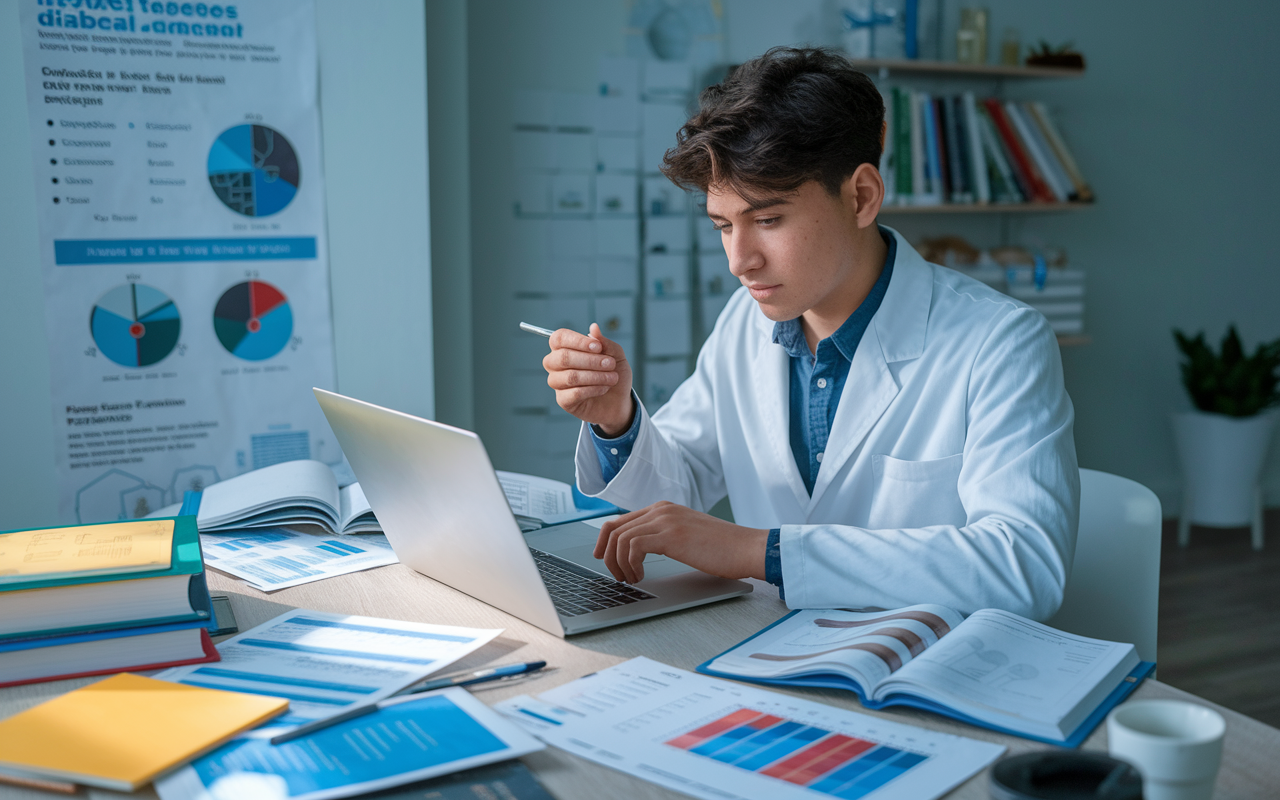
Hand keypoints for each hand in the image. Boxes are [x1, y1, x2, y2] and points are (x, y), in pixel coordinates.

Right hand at [543, 323, 633, 434]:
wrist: (619, 400)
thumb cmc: (613, 373)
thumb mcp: (615, 355)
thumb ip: (604, 342)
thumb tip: (594, 327)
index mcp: (564, 347)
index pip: (559, 338)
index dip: (578, 341)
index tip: (598, 347)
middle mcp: (556, 364)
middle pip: (562, 357)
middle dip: (590, 360)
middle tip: (610, 364)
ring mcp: (557, 383)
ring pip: (570, 377)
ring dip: (595, 376)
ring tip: (612, 378)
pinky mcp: (563, 400)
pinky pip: (574, 393)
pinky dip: (593, 389)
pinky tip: (604, 388)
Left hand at [593, 501, 768, 583]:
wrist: (747, 547)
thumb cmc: (722, 548)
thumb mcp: (687, 535)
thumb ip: (664, 535)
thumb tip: (638, 551)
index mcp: (663, 508)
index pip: (621, 520)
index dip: (605, 541)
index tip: (602, 558)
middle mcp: (661, 509)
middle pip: (614, 527)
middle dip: (607, 555)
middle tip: (615, 575)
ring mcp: (665, 520)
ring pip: (620, 537)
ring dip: (619, 563)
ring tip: (631, 579)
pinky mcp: (671, 535)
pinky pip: (633, 546)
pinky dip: (631, 564)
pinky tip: (641, 575)